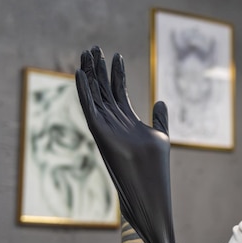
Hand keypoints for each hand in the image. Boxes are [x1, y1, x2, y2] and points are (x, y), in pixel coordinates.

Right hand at [75, 46, 174, 242]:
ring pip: (95, 96)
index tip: (116, 54)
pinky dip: (84, 91)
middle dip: (99, 69)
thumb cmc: (156, 172)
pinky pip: (89, 109)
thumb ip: (159, 120)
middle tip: (94, 47)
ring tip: (88, 52)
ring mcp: (106, 128)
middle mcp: (114, 123)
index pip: (118, 92)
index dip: (117, 74)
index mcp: (127, 123)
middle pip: (103, 90)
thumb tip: (160, 100)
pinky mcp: (101, 135)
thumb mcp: (161, 139)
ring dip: (90, 74)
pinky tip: (80, 72)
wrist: (150, 195)